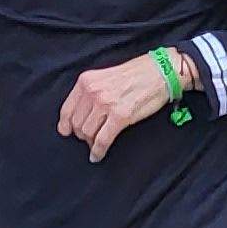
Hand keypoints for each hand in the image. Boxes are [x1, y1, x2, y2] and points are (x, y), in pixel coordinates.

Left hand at [58, 51, 184, 160]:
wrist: (161, 71)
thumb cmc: (136, 74)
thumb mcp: (105, 76)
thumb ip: (91, 92)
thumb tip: (80, 115)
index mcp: (86, 81)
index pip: (67, 109)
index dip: (65, 124)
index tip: (66, 132)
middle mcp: (93, 91)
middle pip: (77, 124)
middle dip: (81, 135)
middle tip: (89, 138)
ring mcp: (106, 104)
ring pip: (87, 133)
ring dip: (90, 143)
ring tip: (96, 145)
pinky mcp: (121, 116)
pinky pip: (102, 140)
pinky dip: (98, 151)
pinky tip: (98, 156)